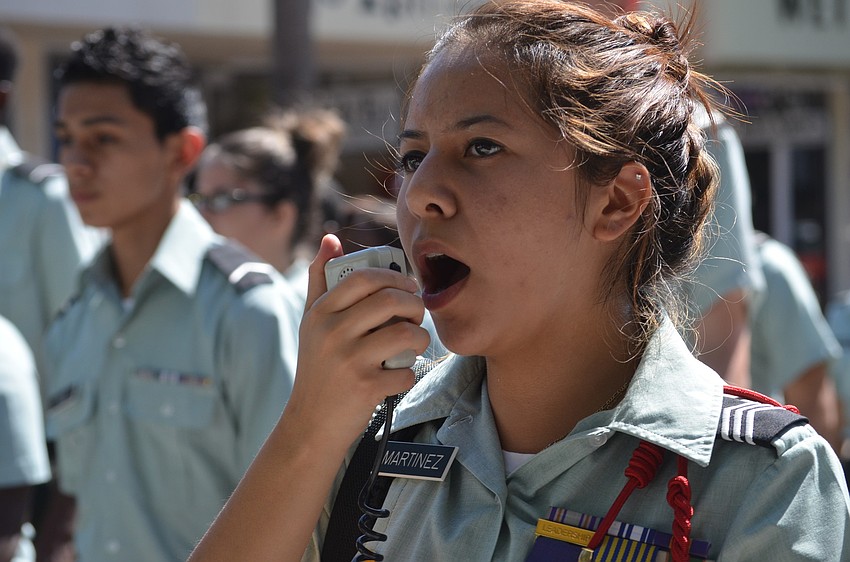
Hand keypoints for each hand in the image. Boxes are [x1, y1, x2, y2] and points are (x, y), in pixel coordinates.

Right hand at [290, 235, 429, 448]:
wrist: (309, 425)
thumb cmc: (317, 369)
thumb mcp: (311, 323)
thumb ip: (320, 279)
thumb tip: (331, 239)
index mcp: (321, 312)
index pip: (365, 277)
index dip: (394, 277)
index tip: (407, 287)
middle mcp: (332, 332)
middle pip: (391, 300)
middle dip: (415, 305)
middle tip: (416, 316)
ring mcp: (349, 360)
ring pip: (406, 334)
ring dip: (420, 339)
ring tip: (413, 344)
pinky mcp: (366, 387)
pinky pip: (406, 370)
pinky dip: (408, 373)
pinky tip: (398, 376)